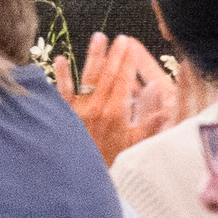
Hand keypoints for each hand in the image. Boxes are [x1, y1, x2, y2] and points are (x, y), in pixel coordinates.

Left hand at [47, 31, 183, 163]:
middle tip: (119, 37)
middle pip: (106, 74)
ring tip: (97, 37)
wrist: (84, 180)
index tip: (130, 44)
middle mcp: (96, 108)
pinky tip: (60, 59)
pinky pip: (61, 92)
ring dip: (92, 56)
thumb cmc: (114, 162)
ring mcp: (78, 110)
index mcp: (116, 113)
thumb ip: (151, 118)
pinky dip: (61, 75)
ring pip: (86, 77)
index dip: (127, 60)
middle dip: (114, 54)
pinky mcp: (63, 115)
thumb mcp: (138, 144)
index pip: (123, 80)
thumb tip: (157, 89)